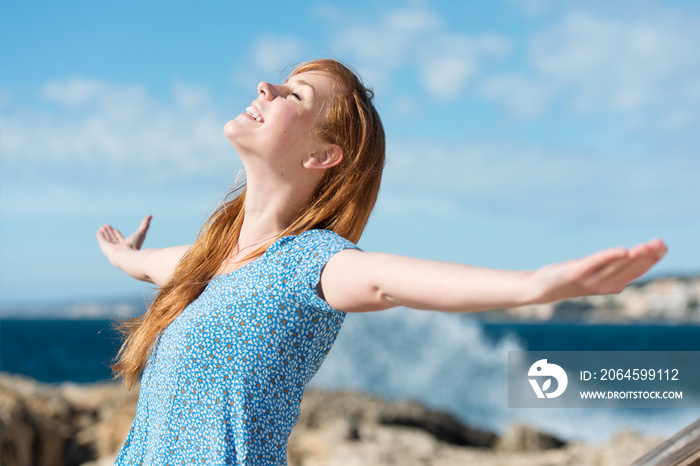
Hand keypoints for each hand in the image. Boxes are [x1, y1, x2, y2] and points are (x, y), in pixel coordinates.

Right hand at [97, 215, 151, 264]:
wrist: (127, 256)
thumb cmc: (135, 245)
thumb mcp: (141, 232)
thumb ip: (145, 224)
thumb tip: (150, 215)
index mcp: (126, 246)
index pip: (120, 239)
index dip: (117, 234)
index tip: (114, 229)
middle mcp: (118, 248)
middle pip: (113, 239)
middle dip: (110, 232)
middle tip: (106, 226)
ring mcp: (112, 249)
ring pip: (108, 240)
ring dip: (105, 233)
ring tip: (102, 227)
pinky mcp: (105, 248)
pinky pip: (102, 241)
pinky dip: (100, 236)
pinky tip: (99, 232)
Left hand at [533, 238, 667, 302]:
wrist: (543, 287)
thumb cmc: (573, 277)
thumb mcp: (596, 271)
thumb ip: (613, 265)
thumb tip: (632, 255)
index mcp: (613, 284)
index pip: (637, 271)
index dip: (651, 259)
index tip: (662, 245)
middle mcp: (605, 285)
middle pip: (630, 269)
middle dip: (647, 256)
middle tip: (660, 243)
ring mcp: (591, 280)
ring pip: (617, 267)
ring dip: (633, 256)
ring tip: (646, 246)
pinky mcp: (577, 273)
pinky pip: (596, 263)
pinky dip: (610, 257)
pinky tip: (623, 251)